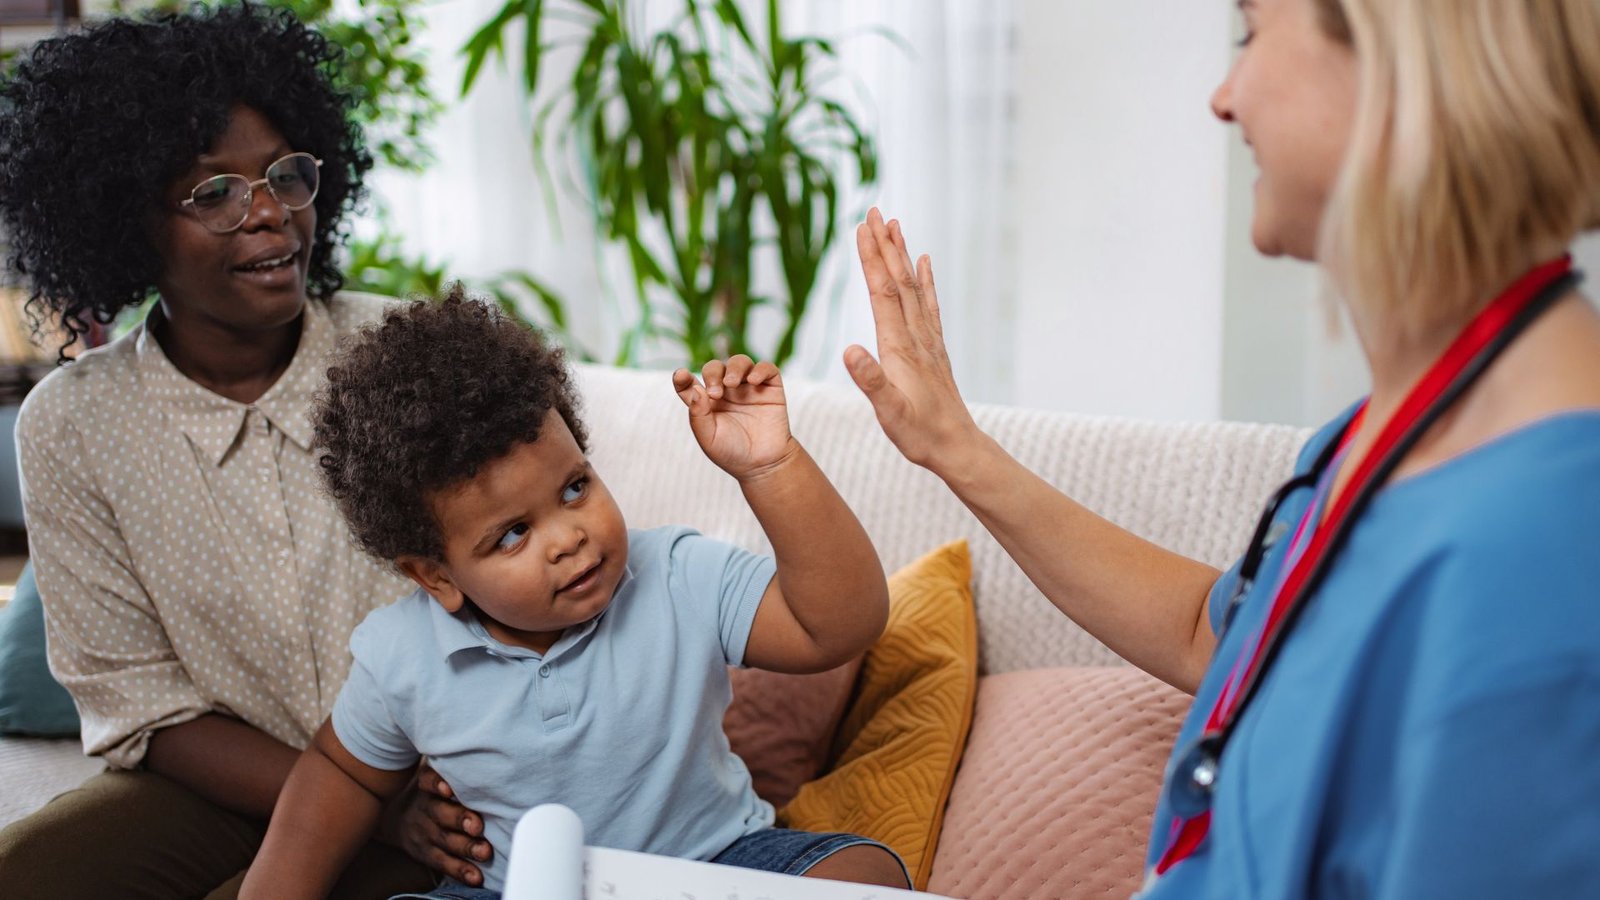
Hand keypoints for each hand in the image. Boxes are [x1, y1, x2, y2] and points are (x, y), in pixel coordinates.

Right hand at [378, 761, 492, 886]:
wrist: (394, 816)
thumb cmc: (429, 789)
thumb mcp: (430, 772)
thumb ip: (450, 764)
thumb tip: (483, 743)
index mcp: (426, 786)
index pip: (427, 781)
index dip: (437, 784)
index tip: (449, 789)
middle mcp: (424, 809)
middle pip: (439, 813)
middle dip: (459, 819)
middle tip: (478, 825)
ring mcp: (424, 833)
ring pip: (444, 840)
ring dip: (465, 847)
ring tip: (484, 851)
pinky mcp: (426, 853)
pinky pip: (442, 863)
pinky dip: (460, 870)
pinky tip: (475, 876)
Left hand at [672, 356, 797, 479]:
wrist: (764, 464)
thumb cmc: (733, 453)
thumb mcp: (708, 438)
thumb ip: (698, 415)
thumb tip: (696, 389)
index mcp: (706, 403)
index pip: (690, 384)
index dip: (682, 377)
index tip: (681, 376)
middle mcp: (726, 392)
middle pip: (715, 368)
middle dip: (712, 374)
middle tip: (716, 394)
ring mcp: (748, 388)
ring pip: (739, 362)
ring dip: (734, 368)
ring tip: (732, 383)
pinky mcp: (770, 388)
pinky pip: (766, 368)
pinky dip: (760, 369)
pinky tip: (753, 381)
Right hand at [845, 208, 983, 471]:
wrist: (956, 447)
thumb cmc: (919, 434)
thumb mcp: (889, 413)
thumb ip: (870, 381)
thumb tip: (849, 351)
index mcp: (899, 347)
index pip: (883, 293)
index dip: (872, 259)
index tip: (863, 228)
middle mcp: (915, 336)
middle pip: (898, 281)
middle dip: (885, 245)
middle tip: (875, 211)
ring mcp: (927, 340)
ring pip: (913, 287)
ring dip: (901, 255)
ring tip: (895, 225)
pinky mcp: (933, 349)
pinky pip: (928, 305)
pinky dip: (925, 279)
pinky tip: (923, 263)